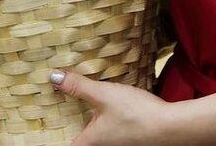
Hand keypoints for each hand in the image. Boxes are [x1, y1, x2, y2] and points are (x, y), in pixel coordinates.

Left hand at [52, 69, 172, 144]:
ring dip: (84, 119)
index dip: (51, 133)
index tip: (43, 118)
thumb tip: (54, 77)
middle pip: (77, 136)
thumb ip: (78, 87)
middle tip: (56, 101)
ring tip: (73, 99)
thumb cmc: (137, 114)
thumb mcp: (104, 95)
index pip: (62, 142)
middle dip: (66, 122)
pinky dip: (98, 118)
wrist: (172, 127)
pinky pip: (104, 130)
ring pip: (91, 133)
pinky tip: (101, 104)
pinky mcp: (126, 138)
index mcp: (89, 142)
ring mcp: (114, 144)